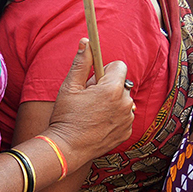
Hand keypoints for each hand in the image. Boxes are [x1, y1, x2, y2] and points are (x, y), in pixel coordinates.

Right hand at [44, 38, 133, 172]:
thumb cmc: (65, 118)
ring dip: (112, 104)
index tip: (94, 81)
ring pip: (123, 101)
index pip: (119, 66)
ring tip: (93, 115)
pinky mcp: (127, 131)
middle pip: (121, 84)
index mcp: (112, 88)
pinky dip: (114, 119)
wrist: (66, 149)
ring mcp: (127, 118)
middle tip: (89, 101)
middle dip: (107, 89)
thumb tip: (86, 41)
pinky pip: (124, 117)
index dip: (105, 71)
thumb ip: (81, 64)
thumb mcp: (68, 88)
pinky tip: (98, 125)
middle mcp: (125, 102)